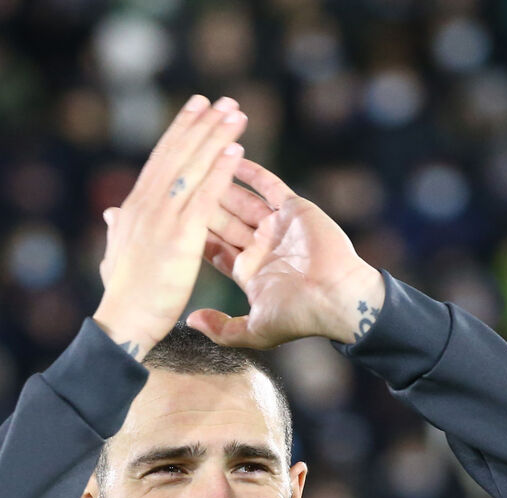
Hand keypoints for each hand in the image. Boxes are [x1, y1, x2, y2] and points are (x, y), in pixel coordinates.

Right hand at [94, 95, 246, 358]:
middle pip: (178, 155)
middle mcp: (146, 206)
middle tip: (221, 100)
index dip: (179, 133)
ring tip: (236, 113)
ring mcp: (162, 218)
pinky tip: (236, 148)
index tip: (195, 110)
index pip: (160, 162)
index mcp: (133, 209)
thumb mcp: (115, 256)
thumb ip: (117, 231)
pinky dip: (220, 169)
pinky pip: (205, 195)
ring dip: (215, 137)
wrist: (123, 323)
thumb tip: (110, 214)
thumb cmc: (123, 298)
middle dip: (200, 124)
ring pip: (193, 167)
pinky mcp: (180, 236)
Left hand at [186, 158, 385, 348]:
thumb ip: (222, 329)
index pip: (214, 248)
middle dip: (202, 206)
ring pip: (241, 200)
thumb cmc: (299, 316)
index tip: (170, 223)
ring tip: (197, 168)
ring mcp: (277, 227)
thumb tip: (190, 320)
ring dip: (220, 185)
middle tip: (178, 188)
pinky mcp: (294, 209)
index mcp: (249, 272)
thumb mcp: (254, 331)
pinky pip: (268, 185)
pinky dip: (251, 172)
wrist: (337, 298)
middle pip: (224, 221)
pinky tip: (230, 156)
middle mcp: (260, 247)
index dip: (193, 235)